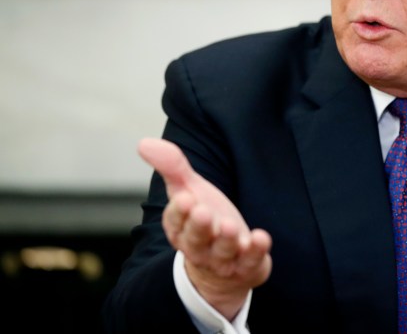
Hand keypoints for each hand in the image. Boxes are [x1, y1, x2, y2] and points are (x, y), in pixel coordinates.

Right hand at [139, 137, 271, 319]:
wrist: (224, 264)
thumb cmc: (205, 220)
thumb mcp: (188, 190)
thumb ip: (172, 168)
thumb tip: (144, 142)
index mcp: (181, 229)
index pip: (176, 221)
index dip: (179, 211)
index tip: (184, 198)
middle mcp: (199, 248)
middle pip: (196, 240)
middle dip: (199, 227)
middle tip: (202, 211)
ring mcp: (224, 259)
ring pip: (223, 252)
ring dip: (226, 240)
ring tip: (230, 226)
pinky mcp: (248, 266)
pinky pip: (251, 261)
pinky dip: (256, 252)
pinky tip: (260, 238)